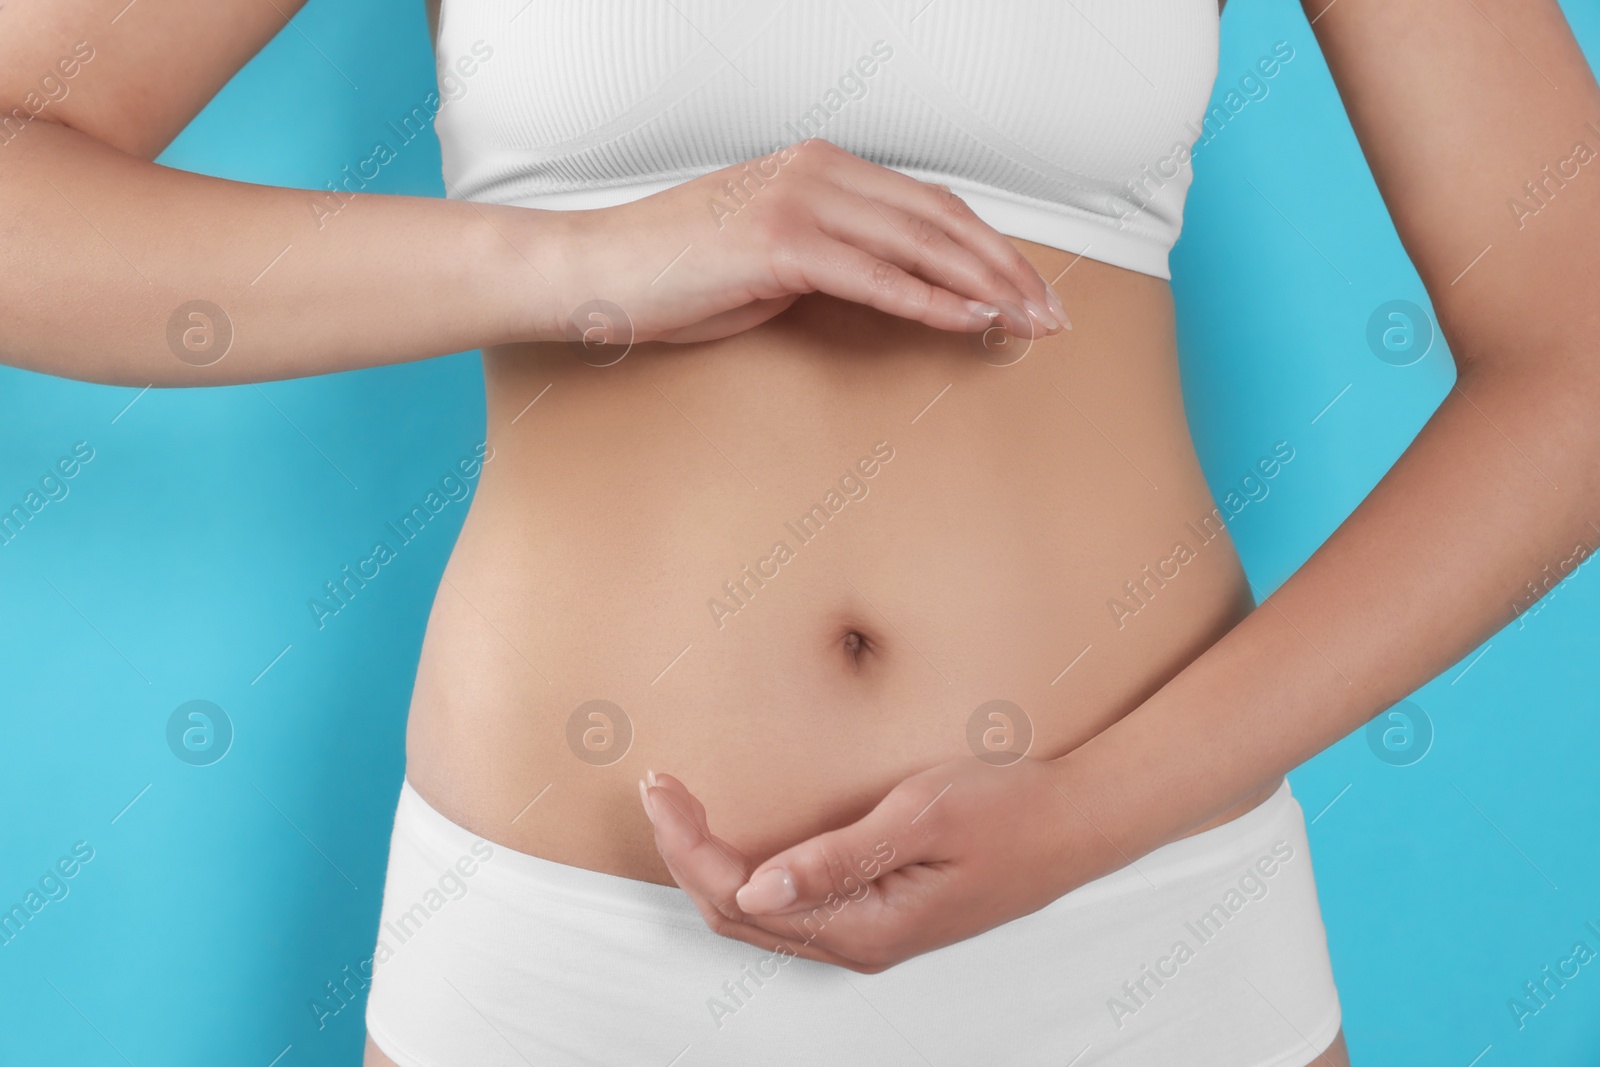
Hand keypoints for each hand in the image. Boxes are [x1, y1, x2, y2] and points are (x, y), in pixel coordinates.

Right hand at [544, 138, 1068, 345]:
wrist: (598, 272)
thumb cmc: (677, 273)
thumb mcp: (771, 257)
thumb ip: (835, 256)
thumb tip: (893, 286)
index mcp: (820, 166)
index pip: (930, 205)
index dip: (989, 246)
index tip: (1029, 288)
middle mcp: (818, 170)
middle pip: (940, 219)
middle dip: (1006, 269)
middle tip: (1050, 315)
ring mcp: (799, 201)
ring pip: (921, 243)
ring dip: (985, 286)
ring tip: (1027, 323)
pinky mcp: (780, 243)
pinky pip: (877, 277)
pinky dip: (932, 301)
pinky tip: (971, 322)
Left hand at [639, 755, 1112, 972]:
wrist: (1078, 823)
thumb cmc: (1010, 809)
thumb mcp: (920, 816)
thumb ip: (836, 858)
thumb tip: (755, 887)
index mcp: (864, 926)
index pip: (742, 897)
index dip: (690, 844)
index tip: (662, 785)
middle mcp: (857, 941)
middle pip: (737, 914)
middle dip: (685, 855)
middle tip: (659, 788)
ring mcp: (868, 932)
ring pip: (759, 916)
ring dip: (709, 866)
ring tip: (679, 808)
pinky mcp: (879, 912)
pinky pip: (790, 906)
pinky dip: (746, 872)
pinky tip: (735, 836)